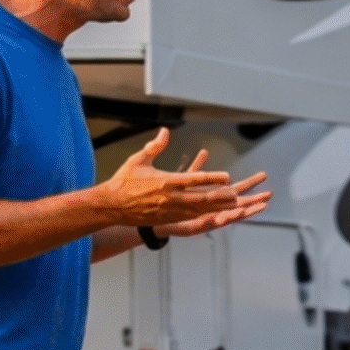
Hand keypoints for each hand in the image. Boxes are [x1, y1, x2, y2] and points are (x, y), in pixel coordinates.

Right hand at [98, 130, 270, 228]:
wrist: (111, 206)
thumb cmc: (124, 181)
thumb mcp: (138, 159)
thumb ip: (155, 146)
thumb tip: (165, 131)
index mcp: (166, 181)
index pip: (194, 179)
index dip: (213, 178)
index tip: (227, 176)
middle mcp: (170, 197)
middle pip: (202, 198)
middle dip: (221, 196)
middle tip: (237, 194)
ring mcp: (170, 210)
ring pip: (198, 209)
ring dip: (217, 206)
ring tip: (233, 204)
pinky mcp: (167, 218)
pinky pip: (189, 216)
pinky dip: (204, 214)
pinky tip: (214, 213)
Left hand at [153, 143, 272, 236]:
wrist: (152, 215)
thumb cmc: (167, 199)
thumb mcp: (182, 180)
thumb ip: (194, 169)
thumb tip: (204, 152)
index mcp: (211, 196)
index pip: (235, 188)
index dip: (249, 183)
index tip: (264, 176)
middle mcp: (212, 208)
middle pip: (237, 203)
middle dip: (254, 199)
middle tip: (270, 195)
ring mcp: (207, 217)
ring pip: (230, 215)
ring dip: (244, 212)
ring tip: (260, 207)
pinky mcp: (197, 225)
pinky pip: (213, 223)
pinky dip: (223, 220)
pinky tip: (232, 216)